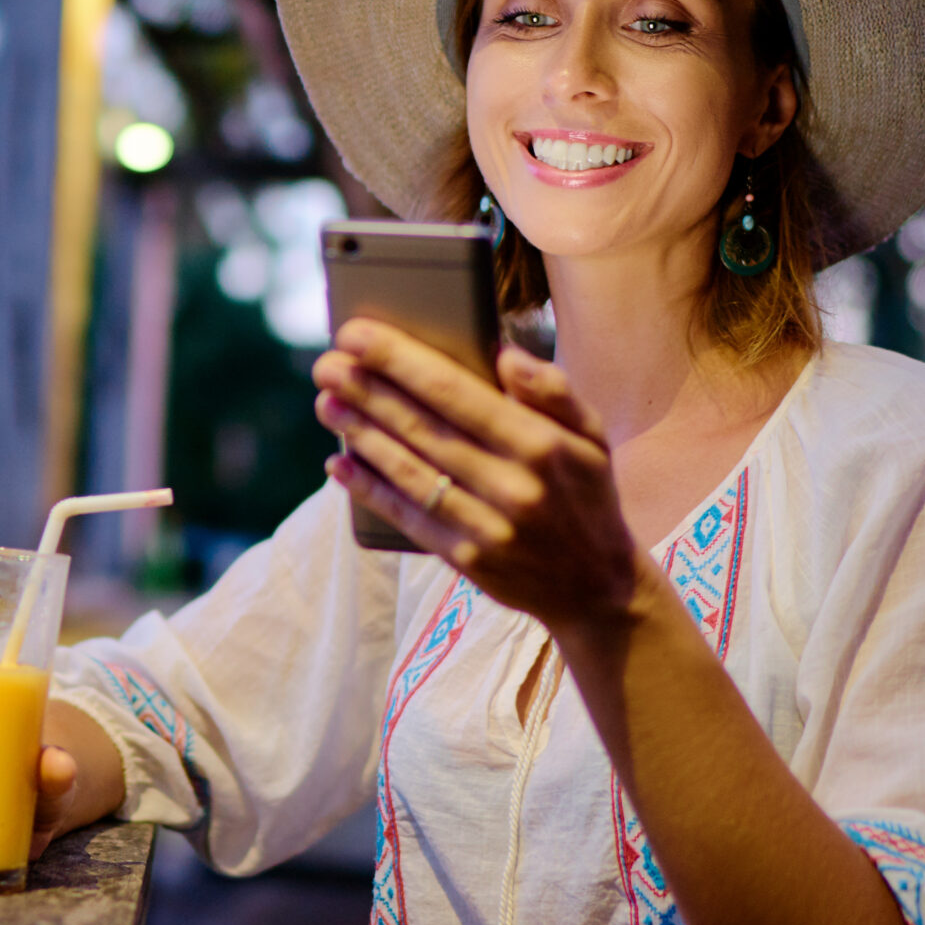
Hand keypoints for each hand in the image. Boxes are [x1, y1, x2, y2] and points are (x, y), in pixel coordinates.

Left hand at [312, 318, 651, 633]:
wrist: (599, 590)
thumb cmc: (586, 496)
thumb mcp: (591, 437)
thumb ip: (553, 391)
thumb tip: (504, 354)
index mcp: (540, 444)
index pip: (456, 392)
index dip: (400, 360)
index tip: (357, 334)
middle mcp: (513, 485)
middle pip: (422, 429)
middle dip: (367, 391)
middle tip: (325, 363)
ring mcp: (488, 527)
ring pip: (408, 472)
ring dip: (360, 434)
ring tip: (327, 403)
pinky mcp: (467, 561)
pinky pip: (408, 518)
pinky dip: (369, 490)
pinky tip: (339, 463)